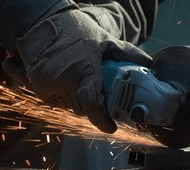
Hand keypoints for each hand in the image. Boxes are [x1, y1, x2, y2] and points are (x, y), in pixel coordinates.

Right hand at [14, 7, 152, 133]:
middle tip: (96, 91)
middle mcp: (65, 81)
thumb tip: (150, 64)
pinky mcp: (38, 87)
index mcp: (85, 70)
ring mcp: (49, 86)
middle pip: (83, 108)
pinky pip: (55, 101)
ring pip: (69, 105)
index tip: (112, 127)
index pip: (93, 104)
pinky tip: (64, 79)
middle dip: (91, 104)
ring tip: (78, 78)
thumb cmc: (75, 30)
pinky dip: (62, 95)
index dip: (103, 120)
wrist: (43, 22)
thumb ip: (128, 53)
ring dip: (76, 99)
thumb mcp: (104, 40)